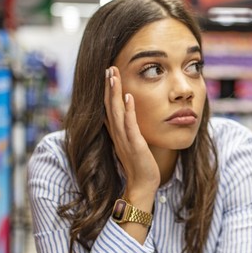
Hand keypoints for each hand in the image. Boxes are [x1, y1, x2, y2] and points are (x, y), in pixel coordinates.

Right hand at [104, 66, 160, 198]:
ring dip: (115, 93)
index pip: (109, 108)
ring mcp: (124, 139)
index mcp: (116, 132)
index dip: (107, 91)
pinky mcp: (134, 145)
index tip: (108, 74)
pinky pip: (130, 125)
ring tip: (113, 75)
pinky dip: (129, 110)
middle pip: (110, 106)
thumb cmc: (140, 164)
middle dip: (109, 86)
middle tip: (108, 67)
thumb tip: (127, 117)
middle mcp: (117, 134)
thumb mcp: (132, 143)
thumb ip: (128, 130)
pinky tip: (129, 97)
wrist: (143, 185)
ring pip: (117, 112)